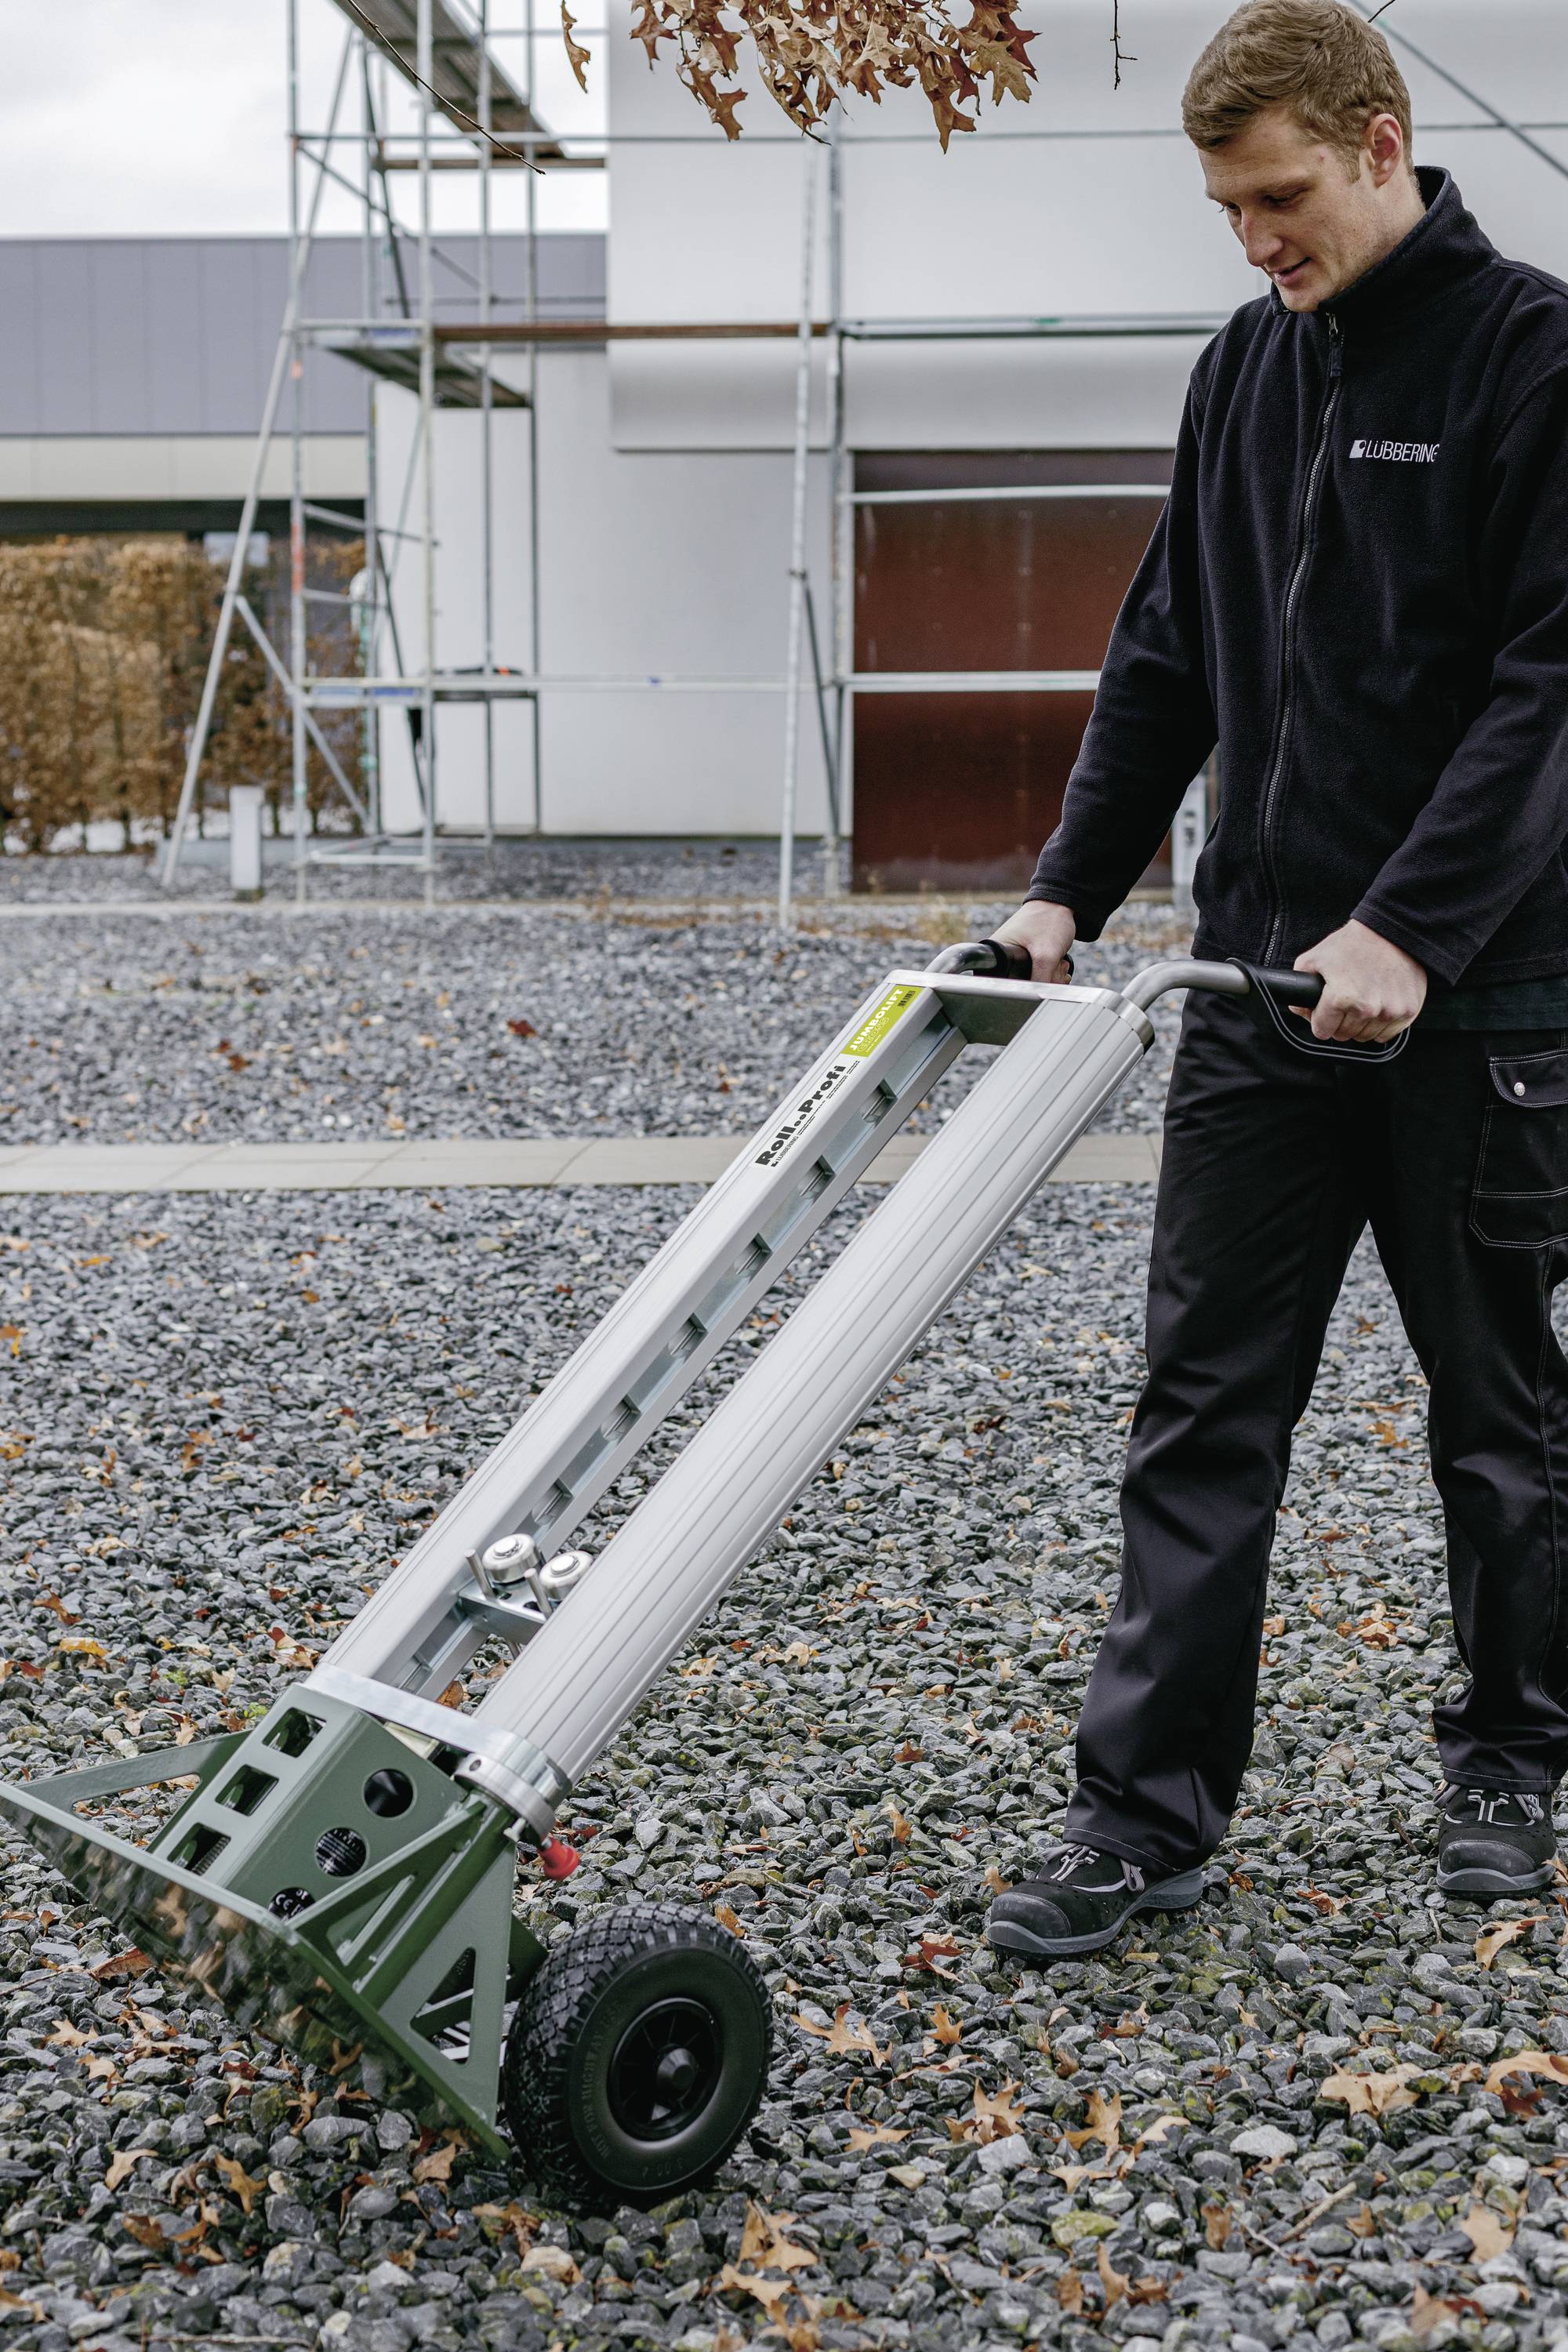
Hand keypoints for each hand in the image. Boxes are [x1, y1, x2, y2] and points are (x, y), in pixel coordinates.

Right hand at [992, 900, 1075, 984]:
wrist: (1061, 904)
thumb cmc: (1048, 920)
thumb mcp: (1046, 954)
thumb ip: (1041, 980)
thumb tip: (1039, 998)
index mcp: (995, 953)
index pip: (1002, 984)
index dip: (1024, 987)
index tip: (1042, 978)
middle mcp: (1001, 956)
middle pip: (1021, 985)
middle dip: (1044, 980)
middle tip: (1054, 966)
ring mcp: (1015, 957)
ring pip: (1033, 980)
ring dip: (1051, 976)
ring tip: (1058, 961)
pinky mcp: (1027, 957)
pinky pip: (1039, 974)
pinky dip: (1052, 972)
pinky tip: (1059, 963)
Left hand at [1292, 920, 1425, 1042]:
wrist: (1391, 931)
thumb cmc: (1354, 943)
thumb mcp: (1315, 958)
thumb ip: (1300, 985)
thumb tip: (1299, 1009)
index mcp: (1341, 997)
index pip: (1322, 1031)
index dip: (1320, 1020)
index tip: (1325, 1012)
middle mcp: (1367, 1008)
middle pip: (1343, 1035)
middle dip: (1339, 1022)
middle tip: (1345, 1001)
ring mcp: (1390, 1011)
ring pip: (1364, 1037)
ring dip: (1360, 1024)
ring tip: (1362, 1000)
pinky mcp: (1408, 1011)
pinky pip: (1386, 1034)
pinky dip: (1380, 1025)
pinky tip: (1378, 1005)